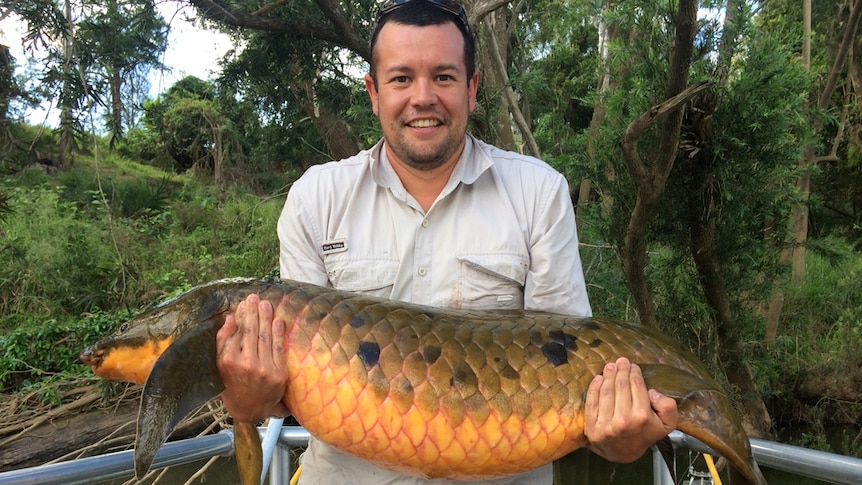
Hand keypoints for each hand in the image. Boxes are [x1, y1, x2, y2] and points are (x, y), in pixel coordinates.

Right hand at [216, 294, 289, 421]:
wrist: (250, 409)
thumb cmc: (232, 384)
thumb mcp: (219, 366)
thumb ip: (222, 342)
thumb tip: (229, 318)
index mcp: (228, 361)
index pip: (236, 332)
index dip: (240, 315)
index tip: (243, 303)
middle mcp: (246, 364)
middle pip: (250, 331)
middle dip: (252, 312)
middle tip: (254, 297)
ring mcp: (264, 369)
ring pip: (265, 336)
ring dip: (266, 317)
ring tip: (265, 304)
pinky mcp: (279, 374)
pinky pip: (279, 348)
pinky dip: (279, 332)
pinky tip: (277, 320)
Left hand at [584, 357, 677, 462]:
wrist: (623, 453)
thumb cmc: (644, 434)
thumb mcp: (666, 425)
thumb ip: (668, 407)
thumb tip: (652, 392)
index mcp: (641, 417)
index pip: (636, 386)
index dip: (634, 373)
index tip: (632, 366)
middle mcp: (623, 420)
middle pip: (620, 386)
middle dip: (621, 370)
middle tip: (621, 362)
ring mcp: (605, 424)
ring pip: (606, 391)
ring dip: (608, 375)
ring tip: (610, 366)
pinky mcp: (591, 427)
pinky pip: (591, 401)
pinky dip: (594, 387)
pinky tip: (598, 378)